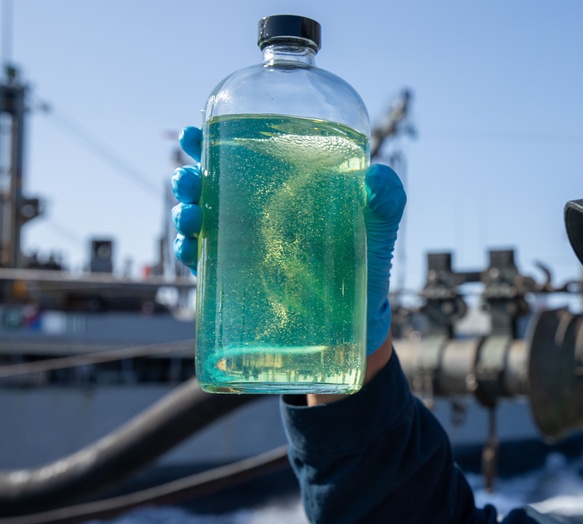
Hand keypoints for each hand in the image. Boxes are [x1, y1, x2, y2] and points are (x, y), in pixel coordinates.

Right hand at [170, 126, 405, 355]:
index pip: (238, 155)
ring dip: (184, 213)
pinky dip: (189, 254)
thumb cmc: (370, 261)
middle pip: (208, 185)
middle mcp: (257, 213)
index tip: (193, 135)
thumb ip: (386, 199)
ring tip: (190, 215)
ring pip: (199, 221)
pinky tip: (189, 250)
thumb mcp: (381, 227)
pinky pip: (204, 263)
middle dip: (187, 178)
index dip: (209, 142)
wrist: (363, 317)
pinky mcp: (242, 280)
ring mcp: (246, 246)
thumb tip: (377, 174)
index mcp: (282, 188)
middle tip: (189, 180)